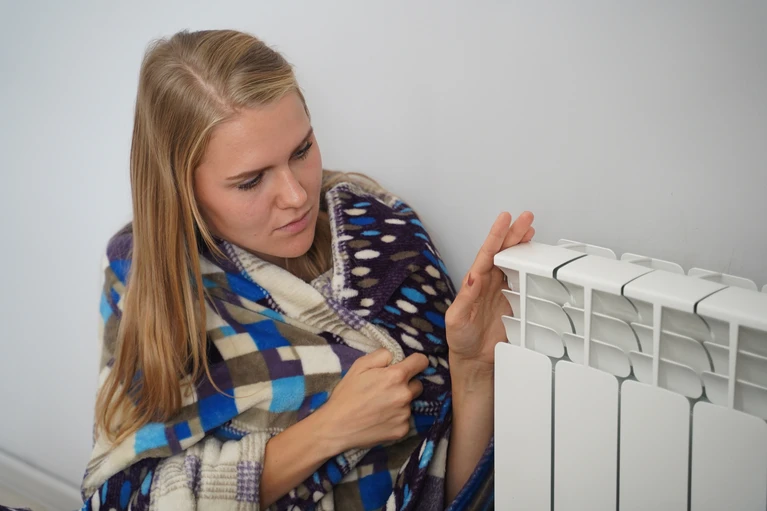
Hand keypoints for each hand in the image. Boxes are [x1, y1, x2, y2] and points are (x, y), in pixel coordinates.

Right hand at [316, 349, 428, 452]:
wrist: (337, 426)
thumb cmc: (347, 394)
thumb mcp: (359, 365)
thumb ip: (382, 355)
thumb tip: (395, 356)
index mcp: (396, 376)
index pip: (421, 362)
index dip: (416, 362)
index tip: (410, 365)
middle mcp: (405, 395)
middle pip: (418, 384)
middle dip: (406, 384)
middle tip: (387, 389)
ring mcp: (405, 414)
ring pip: (410, 403)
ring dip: (400, 402)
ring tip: (380, 406)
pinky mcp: (403, 430)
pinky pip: (405, 419)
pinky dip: (396, 418)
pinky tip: (381, 419)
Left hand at [445, 212, 534, 370]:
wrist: (474, 360)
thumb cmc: (461, 339)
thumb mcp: (457, 319)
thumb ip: (465, 297)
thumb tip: (473, 276)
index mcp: (474, 282)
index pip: (487, 254)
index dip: (496, 236)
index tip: (504, 220)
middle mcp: (488, 283)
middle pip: (503, 252)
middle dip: (513, 233)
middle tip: (526, 218)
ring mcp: (502, 291)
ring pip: (513, 262)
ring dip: (521, 245)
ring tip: (530, 229)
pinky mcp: (513, 302)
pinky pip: (522, 280)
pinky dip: (529, 266)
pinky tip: (535, 257)